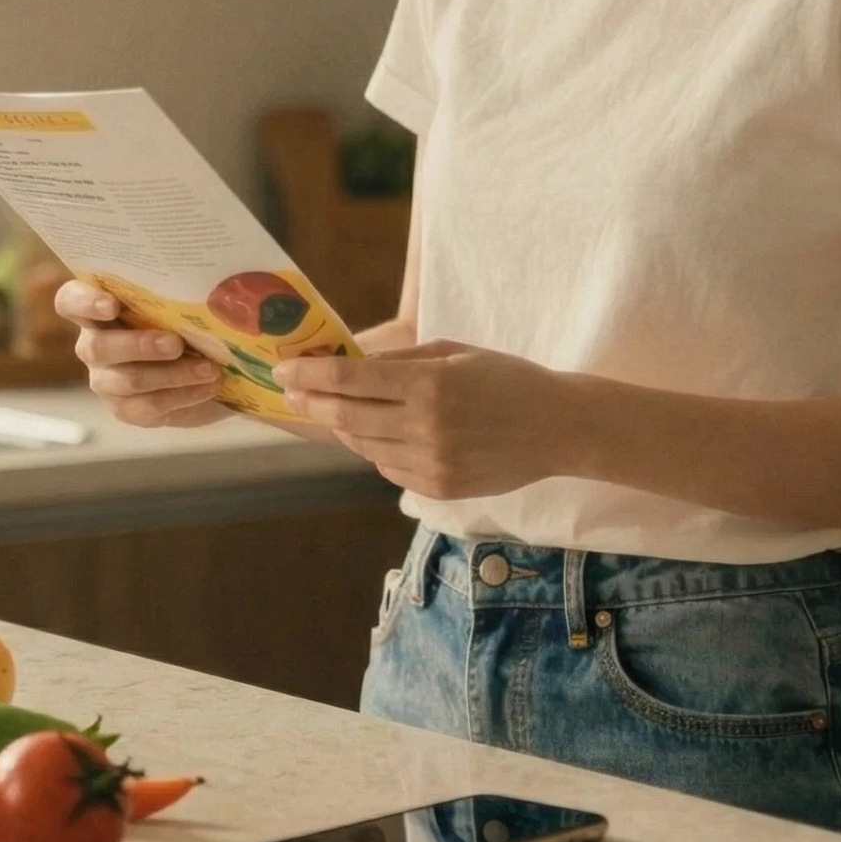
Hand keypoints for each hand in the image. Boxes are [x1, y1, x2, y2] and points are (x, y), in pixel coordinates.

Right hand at [53, 279, 228, 429]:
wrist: (211, 368)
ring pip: (127, 381)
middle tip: (176, 343)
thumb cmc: (191, 321)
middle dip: (140, 345)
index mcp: (99, 308)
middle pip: (97, 347)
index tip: (112, 305)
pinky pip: (147, 407)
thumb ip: (182, 289)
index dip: (84, 302)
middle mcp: (94, 344)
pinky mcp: (125, 409)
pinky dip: (182, 396)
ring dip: (173, 375)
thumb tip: (213, 280)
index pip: (70, 301)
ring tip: (209, 369)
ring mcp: (106, 380)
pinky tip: (208, 387)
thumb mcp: (186, 302)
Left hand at [274, 341, 569, 498]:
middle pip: (347, 418)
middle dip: (314, 403)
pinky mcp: (437, 488)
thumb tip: (353, 365)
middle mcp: (425, 428)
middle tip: (293, 392)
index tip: (284, 371)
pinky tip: (383, 434)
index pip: (351, 381)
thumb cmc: (507, 378)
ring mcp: (430, 464)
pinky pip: (388, 468)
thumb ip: (402, 362)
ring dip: (345, 427)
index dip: (311, 376)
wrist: (556, 428)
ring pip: (364, 447)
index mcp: (430, 386)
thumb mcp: (455, 353)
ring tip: (338, 410)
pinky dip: (377, 450)